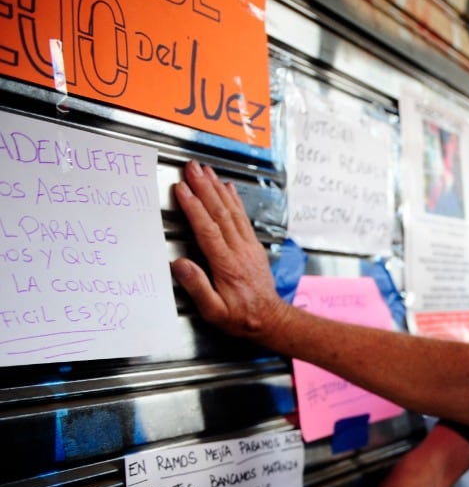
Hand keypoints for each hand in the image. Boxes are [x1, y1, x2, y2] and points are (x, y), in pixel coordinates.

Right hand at [170, 161, 290, 340]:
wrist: (270, 319)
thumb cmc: (240, 317)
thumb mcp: (214, 312)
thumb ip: (197, 287)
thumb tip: (180, 265)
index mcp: (226, 265)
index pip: (207, 230)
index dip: (194, 207)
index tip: (182, 189)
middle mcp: (239, 251)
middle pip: (219, 213)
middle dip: (204, 188)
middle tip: (192, 168)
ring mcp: (248, 246)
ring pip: (231, 211)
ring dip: (217, 188)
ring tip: (205, 170)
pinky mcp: (253, 246)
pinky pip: (242, 217)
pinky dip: (233, 199)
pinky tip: (227, 187)